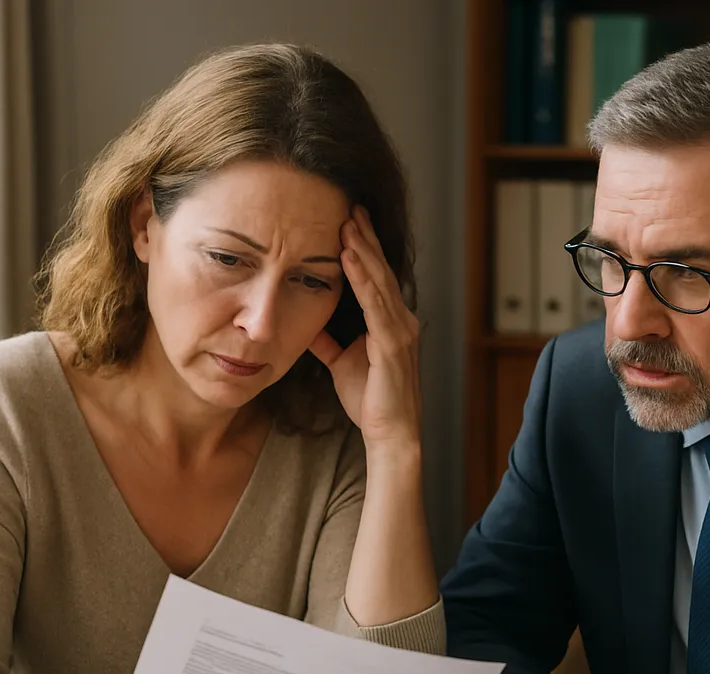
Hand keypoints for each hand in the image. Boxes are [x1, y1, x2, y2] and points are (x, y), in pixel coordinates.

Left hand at [309, 206, 421, 448]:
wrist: (390, 432)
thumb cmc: (370, 400)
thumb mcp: (341, 362)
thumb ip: (327, 340)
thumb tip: (308, 322)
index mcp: (390, 323)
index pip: (376, 278)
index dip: (363, 249)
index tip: (348, 221)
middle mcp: (401, 321)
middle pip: (380, 272)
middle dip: (365, 239)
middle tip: (350, 206)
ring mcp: (400, 332)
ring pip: (379, 282)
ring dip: (362, 251)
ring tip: (348, 224)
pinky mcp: (392, 345)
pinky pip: (375, 305)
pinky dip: (363, 280)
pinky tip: (350, 259)